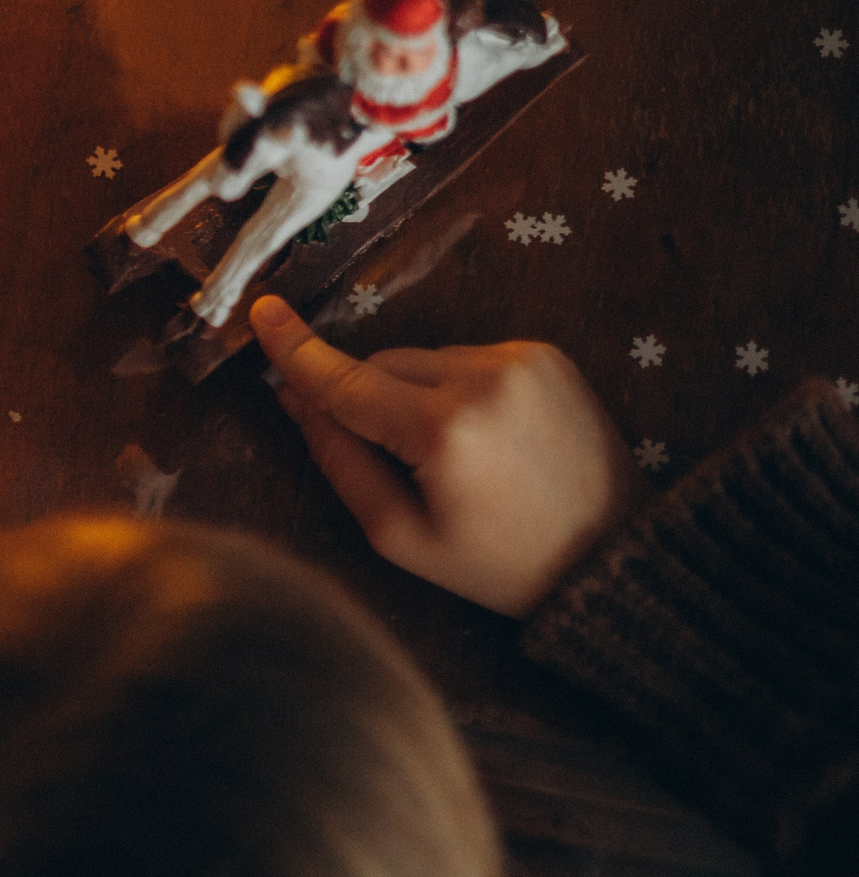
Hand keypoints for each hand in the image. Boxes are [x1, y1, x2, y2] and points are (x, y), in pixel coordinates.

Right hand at [250, 296, 634, 617]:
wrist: (615, 555)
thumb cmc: (500, 564)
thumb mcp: (401, 537)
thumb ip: (340, 463)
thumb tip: (298, 400)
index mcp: (443, 431)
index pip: (346, 381)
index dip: (296, 351)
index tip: (261, 312)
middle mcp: (482, 378)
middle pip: (380, 365)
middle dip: (367, 400)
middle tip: (394, 463)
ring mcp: (519, 359)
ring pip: (421, 360)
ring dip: (413, 395)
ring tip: (457, 458)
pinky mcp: (544, 354)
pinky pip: (465, 358)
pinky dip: (456, 389)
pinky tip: (487, 437)